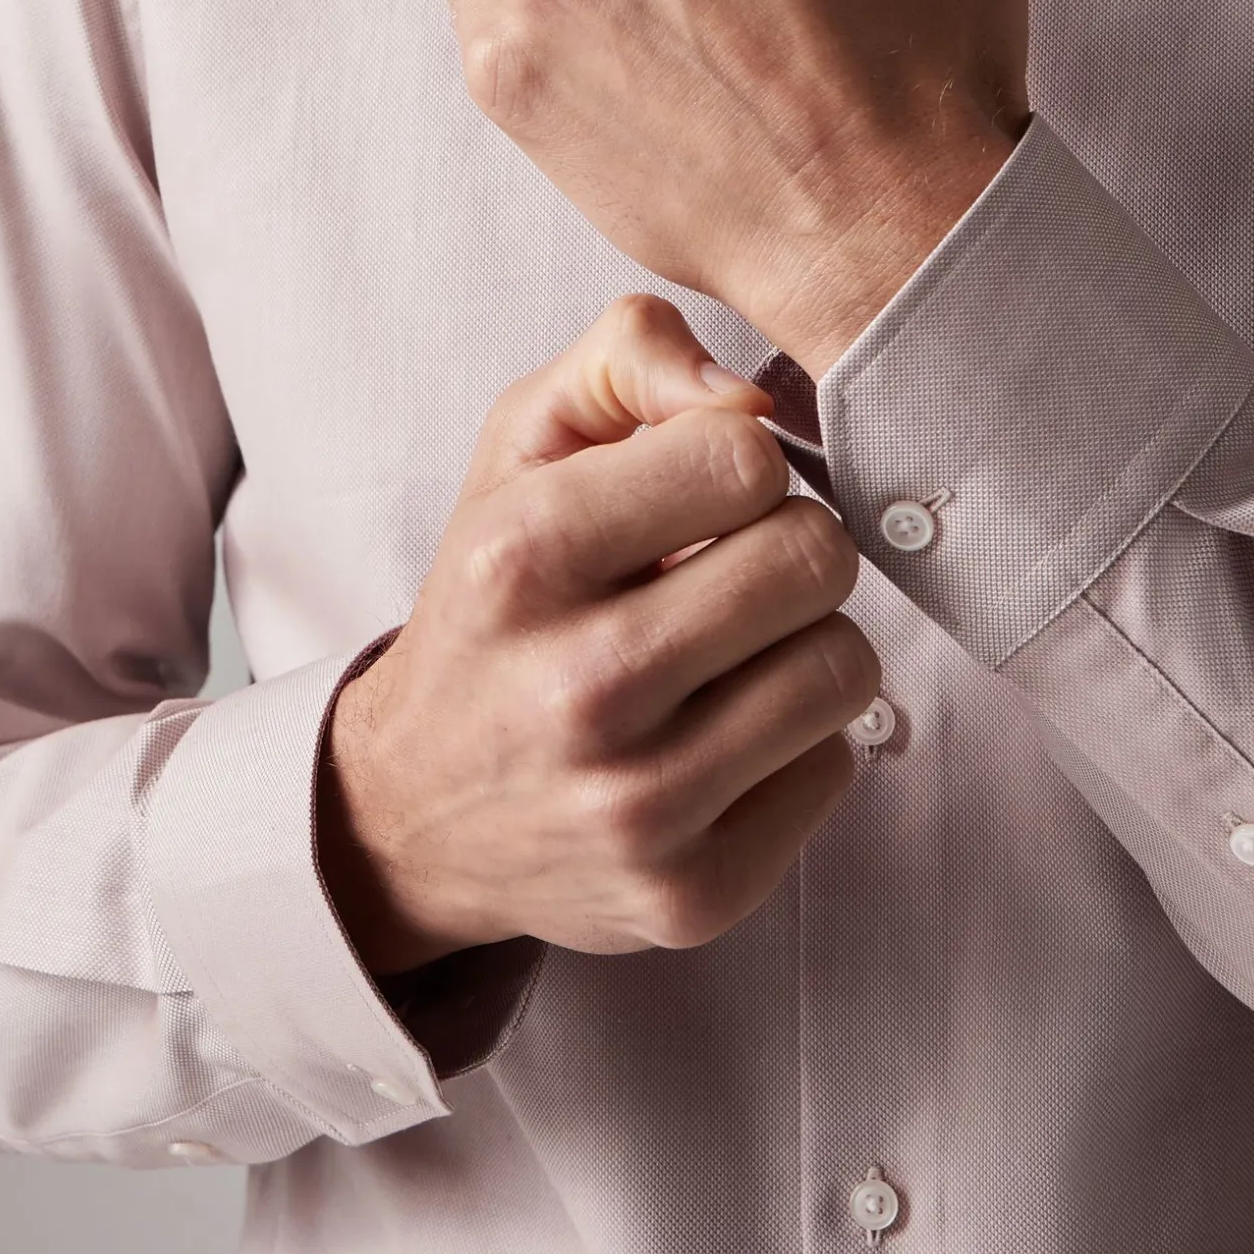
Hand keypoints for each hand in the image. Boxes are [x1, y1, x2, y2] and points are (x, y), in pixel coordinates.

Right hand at [316, 295, 879, 972]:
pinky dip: (795, 744)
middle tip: (733, 570)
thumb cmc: (491, 607)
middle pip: (815, 559)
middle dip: (788, 547)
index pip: (744, 457)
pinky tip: (720, 736)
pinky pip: (834, 768)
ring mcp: (637, 806)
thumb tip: (751, 397)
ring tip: (730, 652)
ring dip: (803, 644)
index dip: (740, 463)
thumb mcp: (517, 451)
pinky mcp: (688, 894)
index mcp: (524, 556)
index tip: (700, 495)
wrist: (410, 812)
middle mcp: (578, 686)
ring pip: (844, 665)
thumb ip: (627, 359)